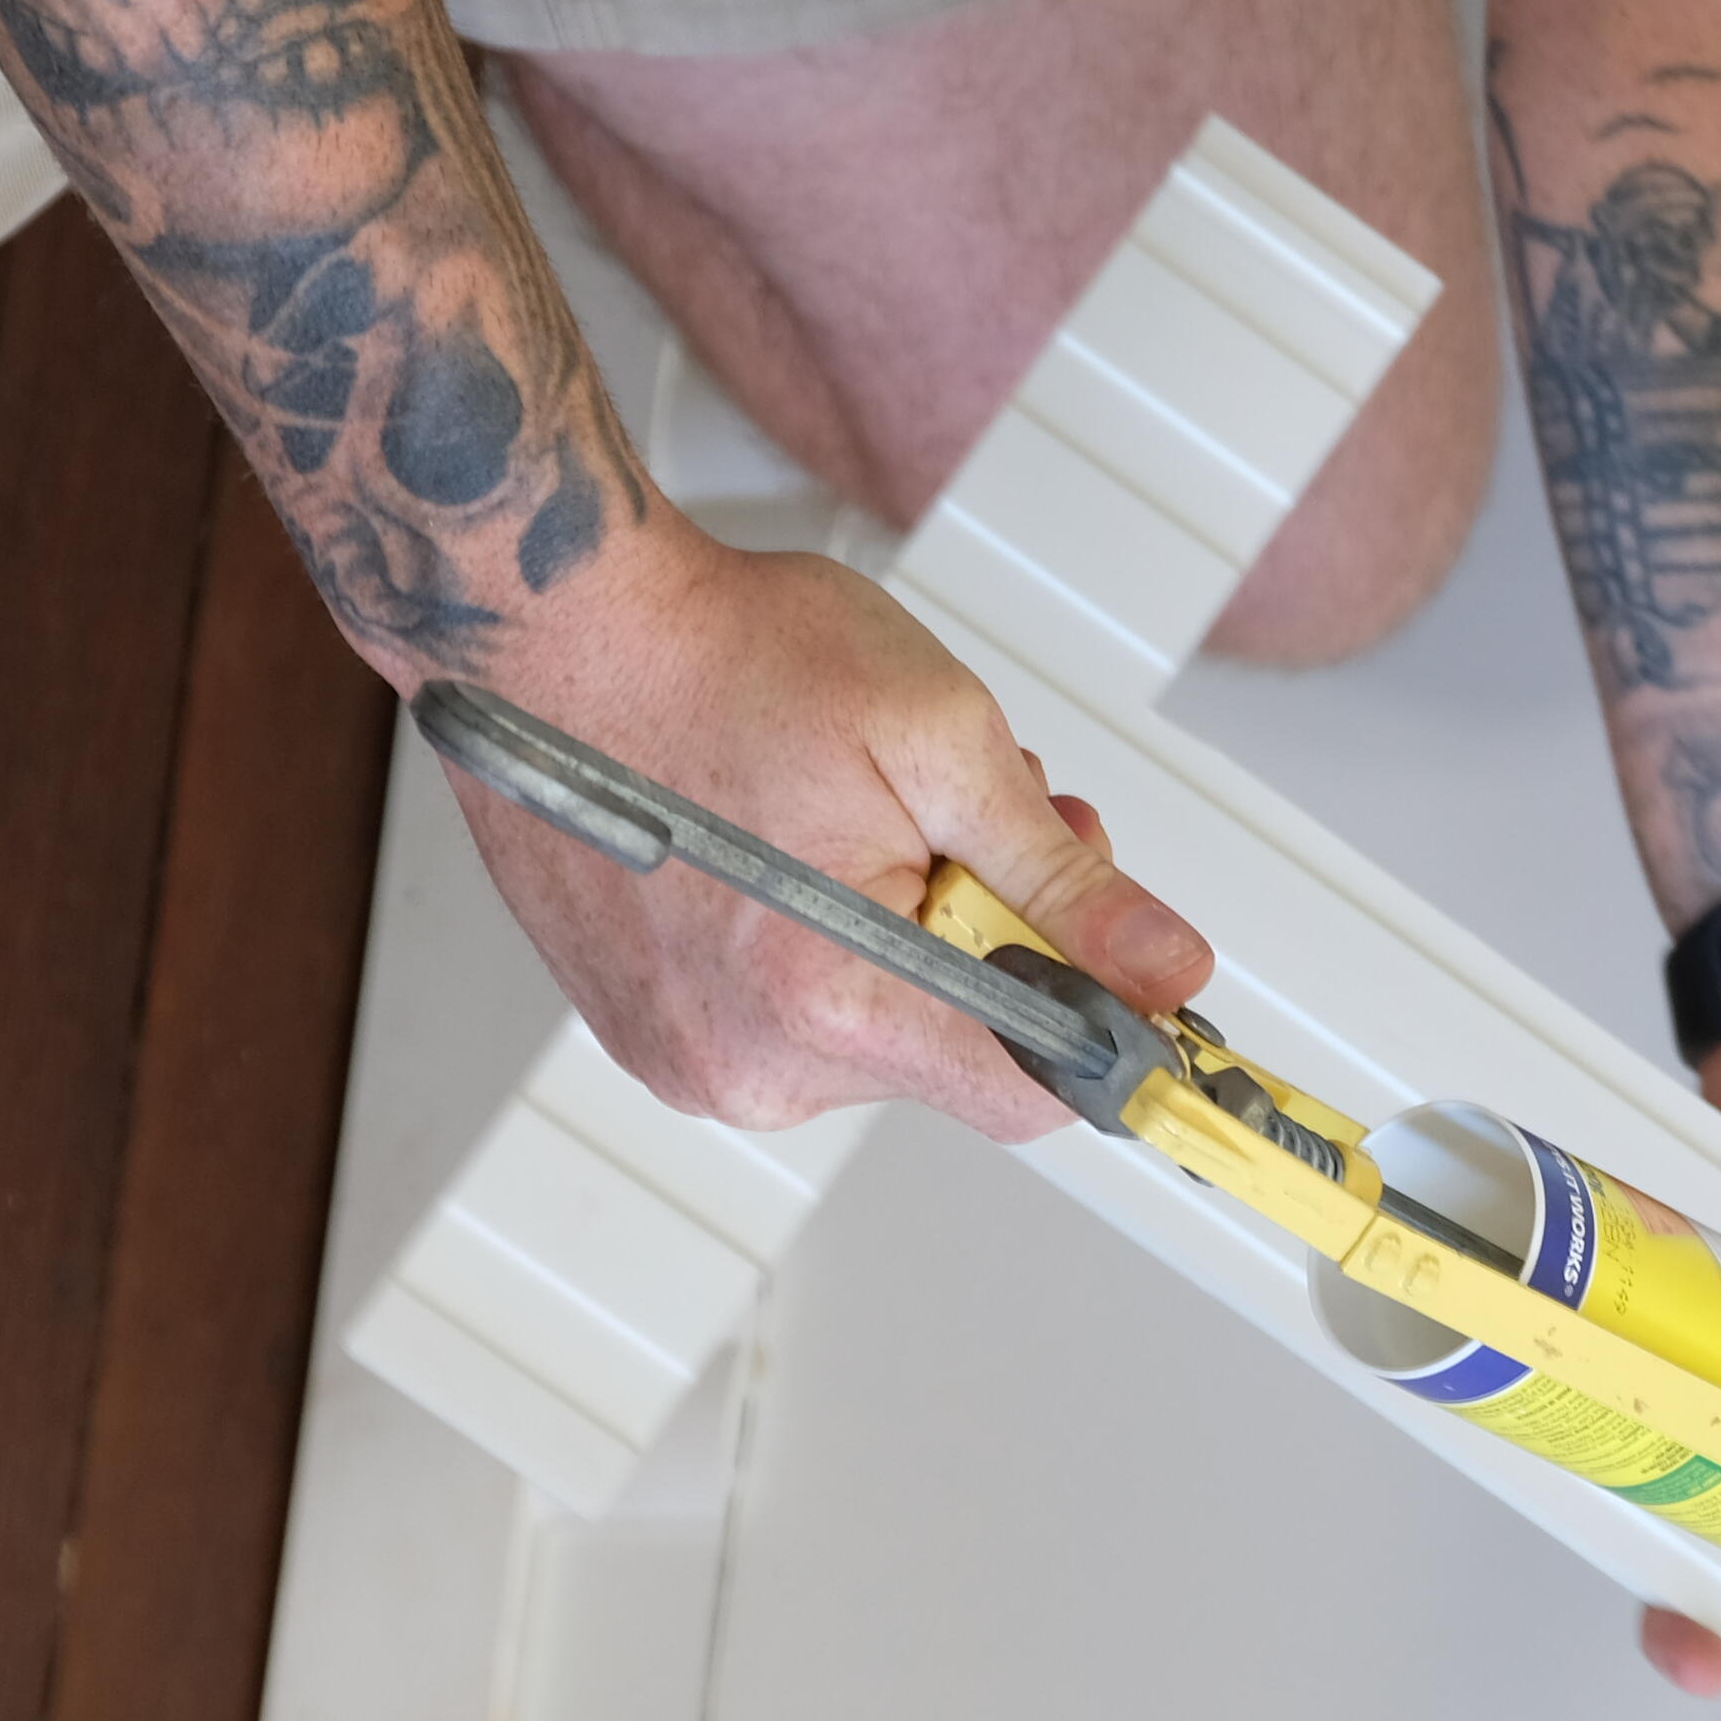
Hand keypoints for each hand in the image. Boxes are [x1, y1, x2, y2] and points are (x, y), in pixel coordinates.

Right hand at [442, 521, 1206, 1136]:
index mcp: (824, 1001)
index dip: (1100, 1028)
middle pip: (953, 1053)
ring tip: (862, 814)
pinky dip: (825, 946)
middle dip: (994, 939)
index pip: (1026, 1095)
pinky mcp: (649, 1036)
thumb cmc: (724, 656)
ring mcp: (684, 1058)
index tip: (1128, 967)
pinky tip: (794, 849)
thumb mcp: (940, 739)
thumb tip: (1169, 973)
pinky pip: (792, 1023)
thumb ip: (1063, 881)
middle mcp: (745, 1063)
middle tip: (979, 816)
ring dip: (910, 936)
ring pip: (876, 1034)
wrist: (552, 626)